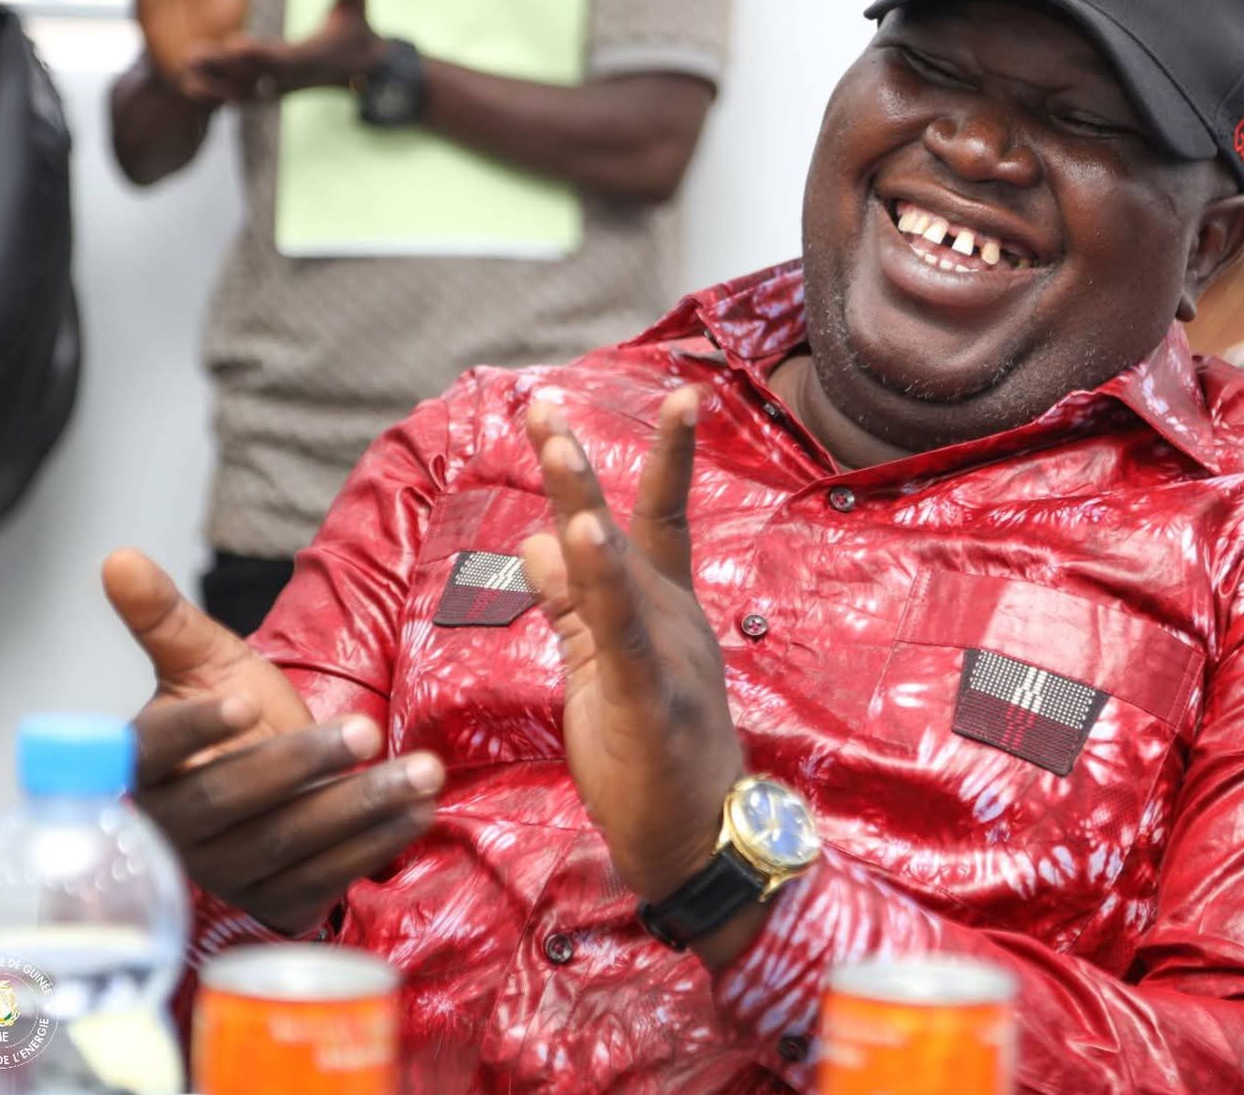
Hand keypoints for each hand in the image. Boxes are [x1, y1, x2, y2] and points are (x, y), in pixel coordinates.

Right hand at [106, 549, 441, 933]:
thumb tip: (118, 556)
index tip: (245, 700)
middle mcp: (175, 830)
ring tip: (422, 771)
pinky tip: (419, 811)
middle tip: (364, 729)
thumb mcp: (203, 661)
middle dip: (303, 765)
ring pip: (289, 843)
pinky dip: (376, 845)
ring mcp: (225, 872)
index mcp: (145, 767)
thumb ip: (163, 616)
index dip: (197, 728)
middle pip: (232, 799)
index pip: (156, 751)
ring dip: (361, 807)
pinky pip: (324, 879)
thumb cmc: (235, 714)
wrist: (274, 780)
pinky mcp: (275, 900)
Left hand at [186, 0, 383, 102]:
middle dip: (221, 68)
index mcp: (309, 55)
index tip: (231, 44)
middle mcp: (292, 76)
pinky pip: (245, 97)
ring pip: (244, 92)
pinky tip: (193, 89)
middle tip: (189, 57)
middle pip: (252, 75)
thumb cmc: (358, 29)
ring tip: (181, 76)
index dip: (256, 52)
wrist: (363, 68)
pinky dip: (220, 97)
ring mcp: (283, 87)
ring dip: (214, 86)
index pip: (280, 56)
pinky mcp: (275, 92)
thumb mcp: (359, 2)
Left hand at [518, 390, 745, 914]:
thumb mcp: (603, 668)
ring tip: (555, 443)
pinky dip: (604, 580)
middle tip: (543, 406)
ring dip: (585, 501)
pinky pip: (624, 629)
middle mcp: (669, 615)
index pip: (645, 520)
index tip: (615, 404)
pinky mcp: (652, 694)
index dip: (634, 461)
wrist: (704, 839)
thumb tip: (538, 541)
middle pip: (621, 524)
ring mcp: (665, 651)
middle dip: (578, 464)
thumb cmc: (655, 757)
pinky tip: (585, 537)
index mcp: (661, 609)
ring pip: (619, 565)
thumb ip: (574, 605)